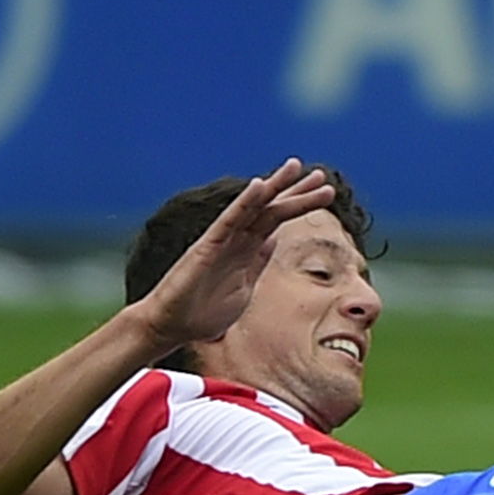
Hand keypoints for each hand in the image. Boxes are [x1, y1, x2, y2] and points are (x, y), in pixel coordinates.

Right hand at [133, 160, 337, 355]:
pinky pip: (229, 220)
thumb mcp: (243, 290)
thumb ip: (257, 264)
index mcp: (247, 251)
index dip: (299, 204)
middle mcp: (236, 240)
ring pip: (254, 208)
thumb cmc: (202, 314)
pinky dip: (245, 202)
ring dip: (275, 187)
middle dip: (296, 192)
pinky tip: (260, 186)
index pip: (278, 221)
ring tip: (296, 167)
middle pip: (271, 209)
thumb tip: (272, 242)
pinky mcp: (207, 247)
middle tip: (322, 175)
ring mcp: (222, 241)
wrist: (169, 328)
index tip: (324, 191)